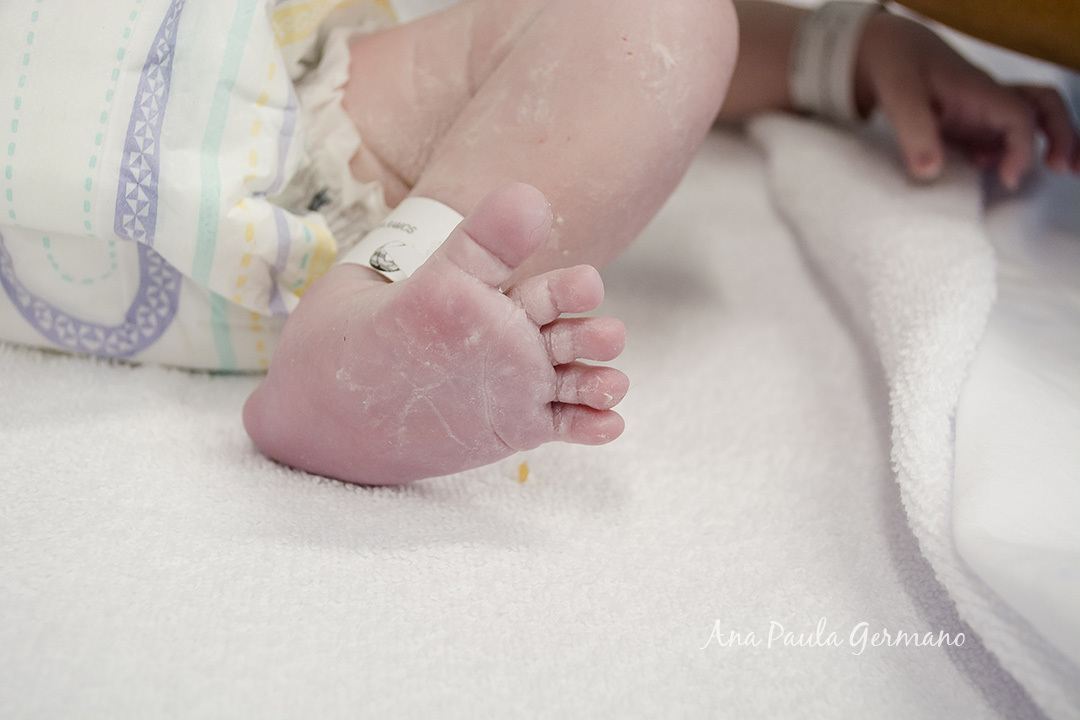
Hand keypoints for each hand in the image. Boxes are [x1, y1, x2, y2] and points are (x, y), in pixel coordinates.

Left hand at [854, 12, 1079, 188]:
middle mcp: (987, 99)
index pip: (1018, 116)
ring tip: (1057, 170)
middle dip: (1061, 135)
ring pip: (1031, 119)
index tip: (1008, 179)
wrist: (887, 49)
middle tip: (1066, 169)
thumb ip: (913, 130)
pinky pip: (1004, 135)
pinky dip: (1013, 152)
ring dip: (1048, 142)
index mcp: (977, 90)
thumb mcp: (897, 95)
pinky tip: (998, 173)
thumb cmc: (895, 65)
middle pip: (1043, 107)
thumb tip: (929, 172)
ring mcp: (981, 110)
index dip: (1021, 148)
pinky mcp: (969, 122)